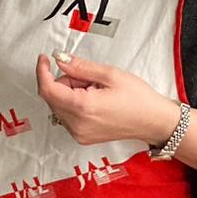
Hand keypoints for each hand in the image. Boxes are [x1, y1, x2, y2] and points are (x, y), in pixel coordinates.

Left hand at [34, 51, 179, 148]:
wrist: (154, 122)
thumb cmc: (139, 99)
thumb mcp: (110, 74)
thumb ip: (80, 66)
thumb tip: (59, 59)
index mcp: (83, 107)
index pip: (48, 89)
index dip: (42, 71)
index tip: (45, 59)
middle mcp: (77, 124)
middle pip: (53, 97)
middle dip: (64, 81)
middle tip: (89, 76)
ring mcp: (79, 134)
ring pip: (59, 106)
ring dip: (70, 93)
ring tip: (96, 90)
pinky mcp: (82, 137)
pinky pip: (67, 116)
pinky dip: (74, 105)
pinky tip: (94, 101)